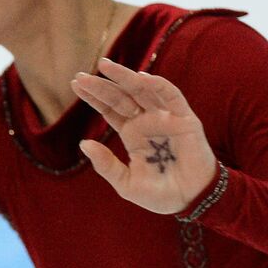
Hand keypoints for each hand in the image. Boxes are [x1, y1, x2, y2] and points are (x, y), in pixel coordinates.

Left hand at [71, 57, 217, 214]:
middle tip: (80, 76)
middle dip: (101, 85)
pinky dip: (158, 85)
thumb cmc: (160, 194)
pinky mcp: (185, 119)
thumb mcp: (126, 183)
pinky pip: (171, 97)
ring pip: (142, 91)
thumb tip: (83, 144)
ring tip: (104, 66)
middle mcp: (146, 121)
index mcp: (132, 133)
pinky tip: (141, 78)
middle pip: (121, 97)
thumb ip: (106, 165)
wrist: (192, 201)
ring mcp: (165, 118)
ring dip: (125, 77)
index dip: (94, 96)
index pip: (109, 109)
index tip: (76, 84)